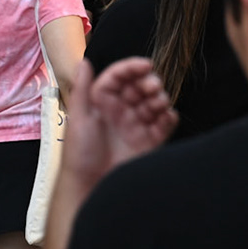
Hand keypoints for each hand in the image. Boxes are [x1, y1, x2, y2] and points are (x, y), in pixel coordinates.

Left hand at [61, 57, 176, 194]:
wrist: (91, 187)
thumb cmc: (80, 154)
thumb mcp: (78, 119)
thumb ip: (82, 89)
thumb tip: (84, 61)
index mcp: (103, 102)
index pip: (120, 77)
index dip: (132, 68)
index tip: (146, 65)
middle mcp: (121, 110)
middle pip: (139, 87)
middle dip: (148, 82)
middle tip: (154, 86)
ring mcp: (136, 125)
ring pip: (153, 103)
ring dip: (160, 98)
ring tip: (160, 102)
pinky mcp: (148, 141)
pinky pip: (163, 124)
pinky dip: (169, 117)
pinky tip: (168, 116)